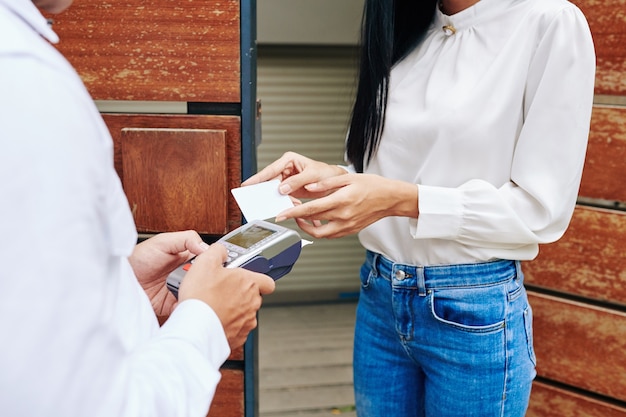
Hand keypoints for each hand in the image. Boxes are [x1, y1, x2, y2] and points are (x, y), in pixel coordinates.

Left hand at [129, 231, 208, 316]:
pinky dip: (186, 307)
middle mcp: (186, 274)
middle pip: (205, 279)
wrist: (122, 278)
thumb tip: (205, 247)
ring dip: (197, 295)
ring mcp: (180, 289)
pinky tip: (182, 301)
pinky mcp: (172, 304)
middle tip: (199, 280)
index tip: (215, 265)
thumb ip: (186, 239)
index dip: (213, 264)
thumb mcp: (162, 242)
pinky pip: (185, 307)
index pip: (208, 261)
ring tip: (191, 292)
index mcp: (188, 258)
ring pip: (198, 294)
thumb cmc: (139, 258)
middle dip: (205, 282)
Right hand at [179, 244, 275, 348]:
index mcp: (250, 284)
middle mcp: (252, 303)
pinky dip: (227, 324)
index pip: (268, 281)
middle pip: (253, 296)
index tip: (247, 278)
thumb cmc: (202, 297)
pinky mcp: (238, 337)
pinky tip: (213, 319)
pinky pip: (236, 328)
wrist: (196, 327)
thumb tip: (221, 250)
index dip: (259, 279)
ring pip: (244, 313)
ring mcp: (247, 322)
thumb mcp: (206, 262)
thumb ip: (218, 251)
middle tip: (221, 290)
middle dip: (239, 293)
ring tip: (214, 305)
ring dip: (233, 309)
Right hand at [242, 151, 346, 199]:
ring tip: (281, 203)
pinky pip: (282, 197)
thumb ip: (297, 181)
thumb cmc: (326, 174)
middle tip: (256, 198)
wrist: (336, 183)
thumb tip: (282, 188)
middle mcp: (286, 169)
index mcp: (289, 160)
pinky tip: (290, 205)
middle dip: (265, 190)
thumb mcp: (312, 175)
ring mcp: (287, 180)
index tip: (247, 184)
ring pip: (275, 190)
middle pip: (269, 181)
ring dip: (278, 198)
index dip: (258, 178)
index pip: (270, 170)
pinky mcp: (290, 190)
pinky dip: (286, 202)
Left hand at [275, 174, 418, 238]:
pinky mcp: (350, 231)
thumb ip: (327, 183)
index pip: (311, 209)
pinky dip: (320, 230)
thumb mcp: (349, 178)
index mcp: (341, 201)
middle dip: (297, 220)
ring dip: (308, 228)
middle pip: (313, 223)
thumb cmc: (372, 186)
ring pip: (320, 233)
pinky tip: (317, 221)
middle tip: (288, 214)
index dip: (293, 212)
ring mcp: (347, 226)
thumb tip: (309, 187)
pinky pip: (330, 235)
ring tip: (301, 218)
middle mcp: (343, 216)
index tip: (281, 215)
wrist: (390, 199)